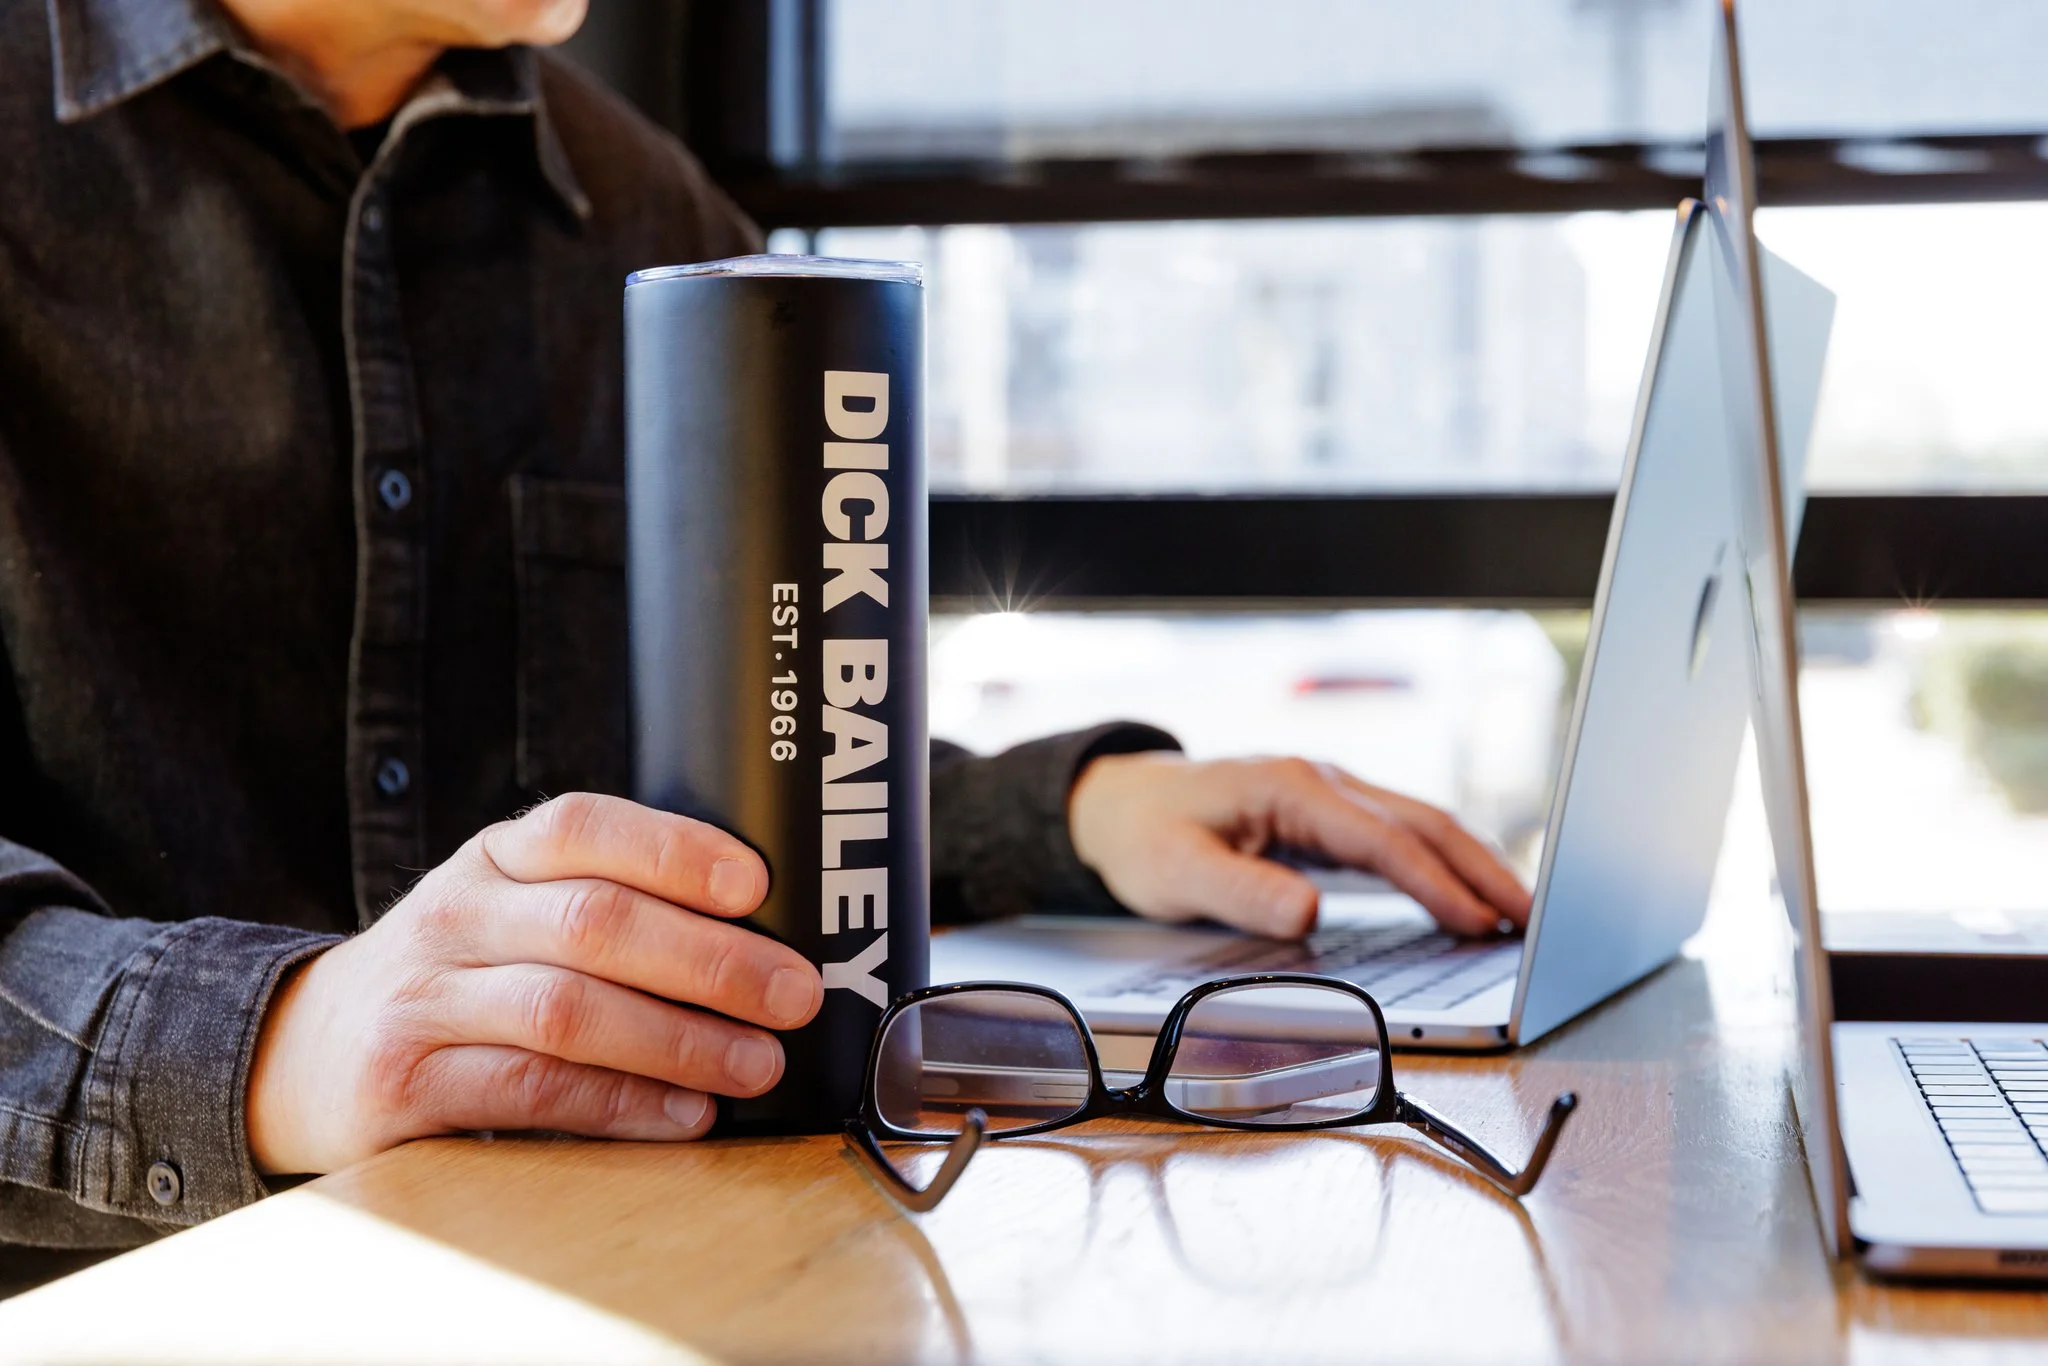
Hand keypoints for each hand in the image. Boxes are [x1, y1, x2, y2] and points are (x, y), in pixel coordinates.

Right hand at [245, 793, 822, 1173]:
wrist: (302, 1053)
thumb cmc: (458, 977)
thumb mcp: (511, 913)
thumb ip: (607, 907)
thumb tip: (764, 938)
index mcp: (495, 858)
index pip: (583, 827)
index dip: (673, 849)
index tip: (757, 883)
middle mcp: (456, 915)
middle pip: (594, 923)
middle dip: (710, 960)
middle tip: (793, 994)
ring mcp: (425, 999)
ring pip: (568, 1011)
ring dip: (679, 1040)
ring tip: (758, 1062)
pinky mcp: (406, 1084)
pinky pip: (531, 1090)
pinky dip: (621, 1104)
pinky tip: (685, 1113)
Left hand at [1068, 753, 1531, 939]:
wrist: (1116, 803)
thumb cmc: (1143, 834)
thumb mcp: (1178, 871)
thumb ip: (1243, 892)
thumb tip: (1310, 914)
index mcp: (1293, 788)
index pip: (1382, 841)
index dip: (1435, 884)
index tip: (1477, 923)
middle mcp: (1322, 782)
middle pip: (1422, 823)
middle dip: (1482, 869)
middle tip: (1535, 919)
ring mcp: (1329, 794)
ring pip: (1419, 825)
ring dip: (1471, 865)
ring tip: (1519, 913)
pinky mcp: (1327, 815)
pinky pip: (1398, 837)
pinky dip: (1441, 864)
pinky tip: (1465, 895)